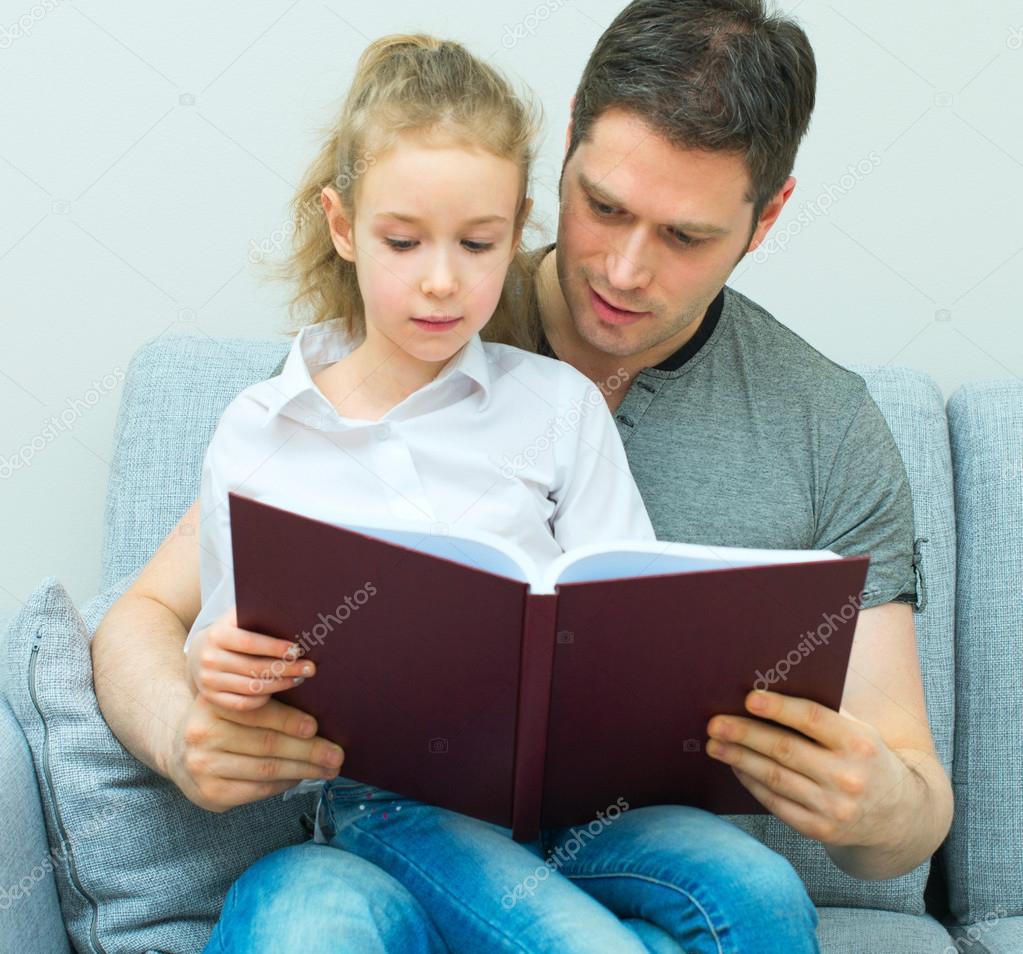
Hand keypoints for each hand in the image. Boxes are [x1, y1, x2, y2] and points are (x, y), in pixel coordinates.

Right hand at [167, 694, 344, 811]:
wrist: (179, 750)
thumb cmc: (223, 721)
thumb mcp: (235, 702)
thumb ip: (266, 700)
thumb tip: (317, 716)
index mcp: (212, 703)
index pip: (257, 712)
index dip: (288, 720)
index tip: (315, 727)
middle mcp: (203, 734)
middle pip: (267, 744)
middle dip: (308, 751)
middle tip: (336, 754)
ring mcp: (203, 766)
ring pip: (266, 769)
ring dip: (304, 770)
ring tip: (329, 768)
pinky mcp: (210, 793)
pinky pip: (258, 789)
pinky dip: (285, 783)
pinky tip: (302, 777)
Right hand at [187, 606, 314, 710]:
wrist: (196, 654)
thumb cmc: (229, 632)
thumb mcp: (236, 618)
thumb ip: (256, 613)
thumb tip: (291, 611)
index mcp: (217, 635)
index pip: (250, 643)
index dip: (275, 648)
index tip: (298, 650)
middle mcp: (210, 658)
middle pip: (254, 667)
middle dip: (286, 668)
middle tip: (309, 668)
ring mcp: (209, 680)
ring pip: (250, 687)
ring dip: (280, 685)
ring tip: (299, 679)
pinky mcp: (211, 698)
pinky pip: (241, 704)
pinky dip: (262, 699)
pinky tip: (277, 692)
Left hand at [705, 690, 910, 847]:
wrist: (901, 814)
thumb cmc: (867, 758)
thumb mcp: (860, 732)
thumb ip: (825, 715)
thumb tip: (767, 693)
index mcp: (860, 743)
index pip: (812, 719)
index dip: (778, 708)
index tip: (748, 699)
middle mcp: (848, 777)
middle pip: (785, 750)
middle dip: (744, 734)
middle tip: (715, 723)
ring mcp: (835, 808)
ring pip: (776, 778)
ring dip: (739, 759)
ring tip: (715, 745)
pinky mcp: (822, 830)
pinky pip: (777, 804)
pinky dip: (752, 784)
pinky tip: (737, 767)